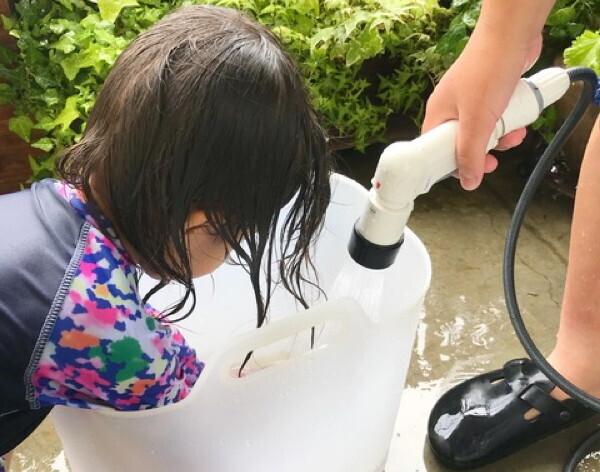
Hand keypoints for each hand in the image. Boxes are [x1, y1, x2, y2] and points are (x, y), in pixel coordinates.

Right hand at [423, 31, 542, 189]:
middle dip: (482, 152)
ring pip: (483, 132)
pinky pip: (497, 118)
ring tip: (514, 135)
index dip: (449, 164)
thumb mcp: (476, 121)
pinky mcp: (491, 94)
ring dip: (501, 139)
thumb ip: (471, 153)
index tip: (466, 174)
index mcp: (438, 114)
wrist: (512, 35)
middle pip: (462, 143)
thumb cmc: (487, 71)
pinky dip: (509, 123)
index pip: (435, 150)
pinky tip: (519, 121)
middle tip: (494, 160)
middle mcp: (452, 108)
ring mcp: (472, 100)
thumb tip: (468, 182)